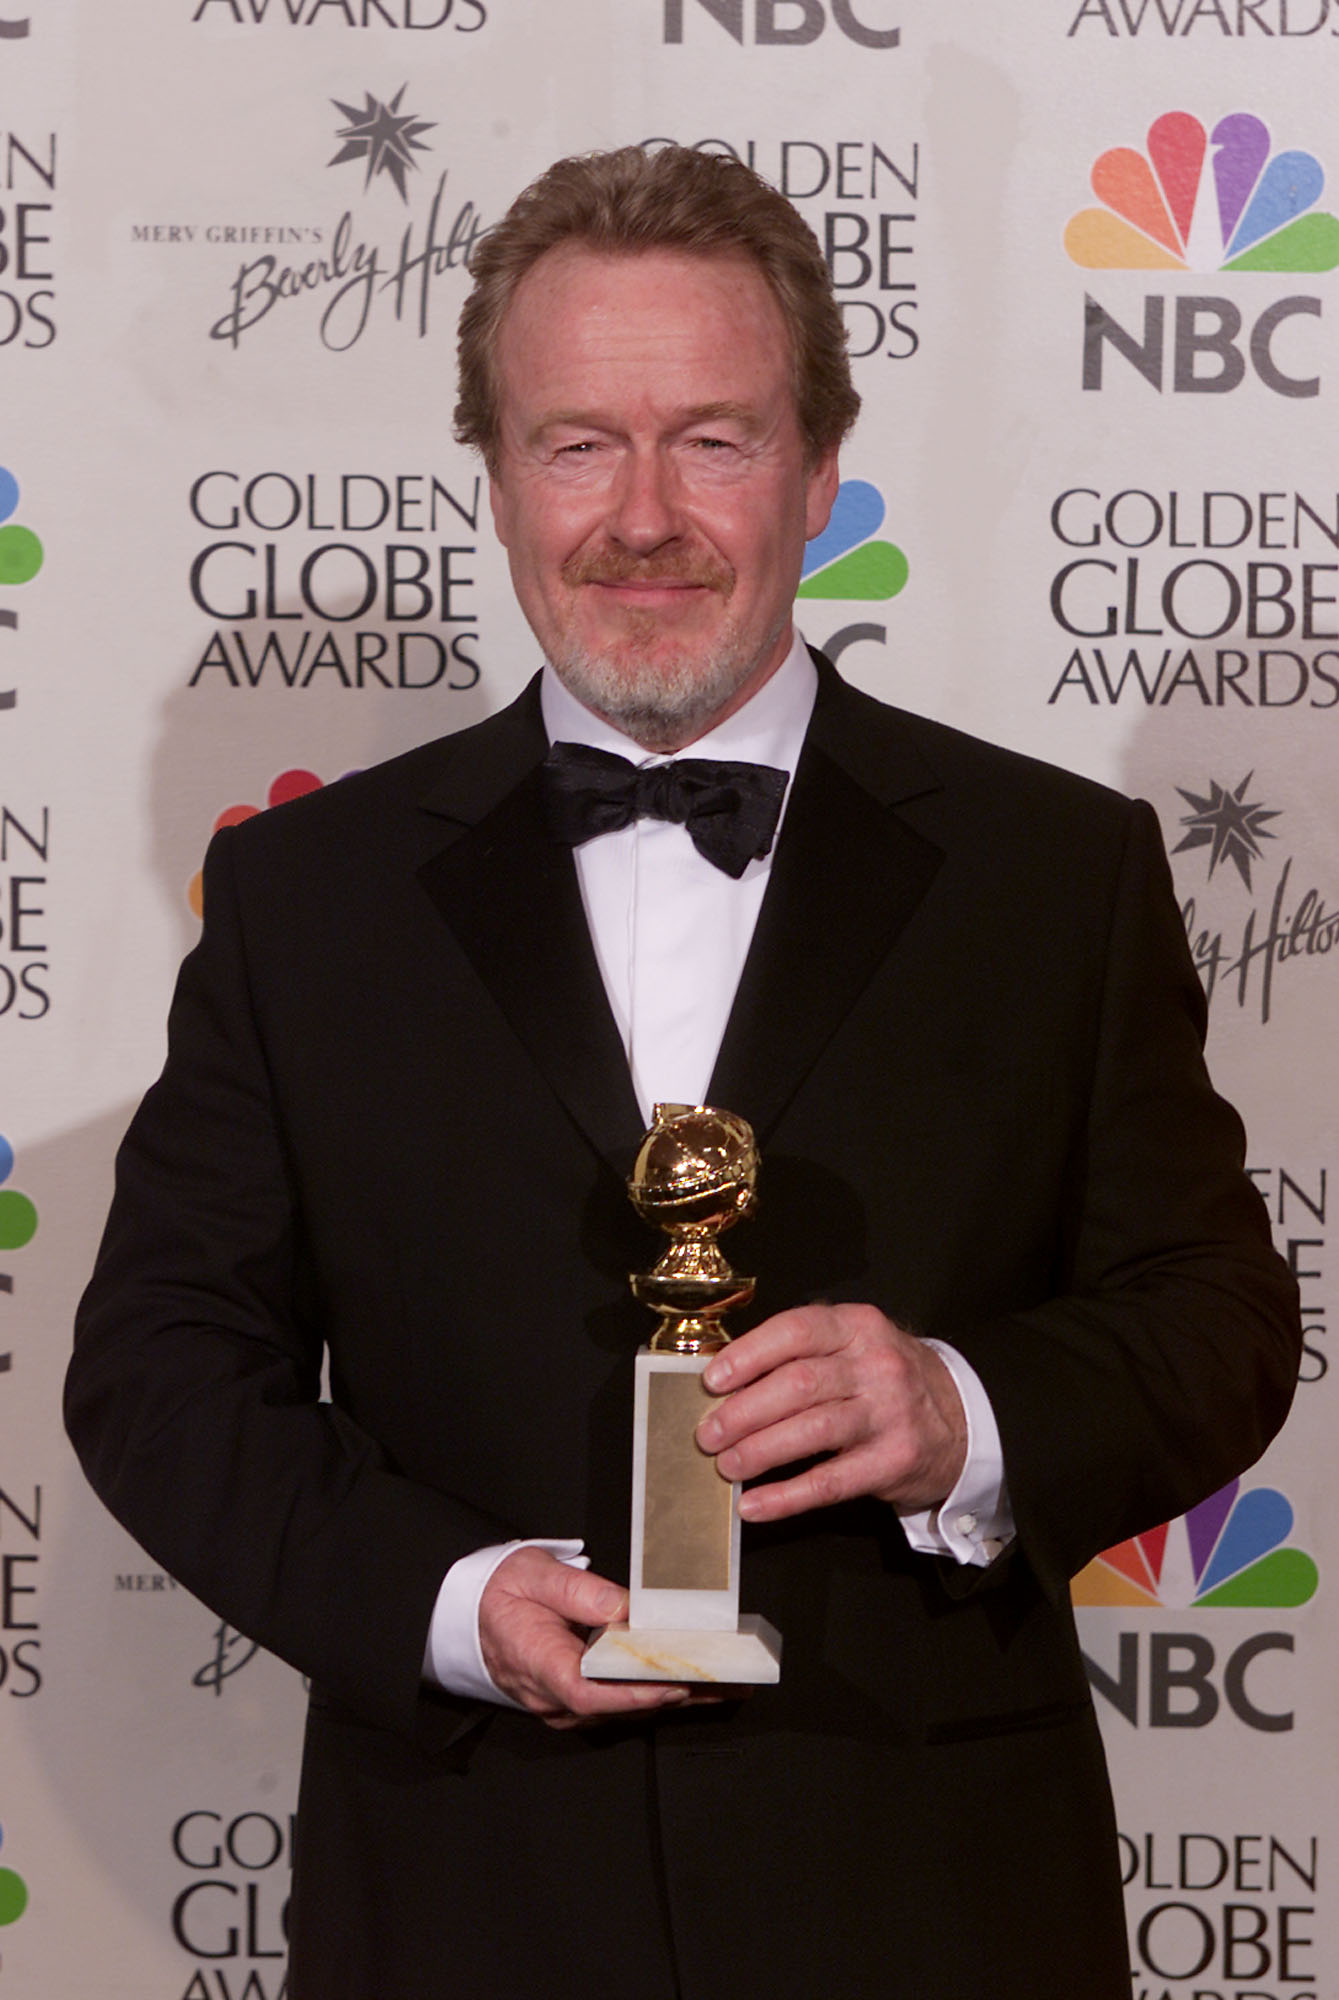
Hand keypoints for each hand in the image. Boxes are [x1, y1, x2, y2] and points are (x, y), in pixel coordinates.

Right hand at [478, 1545, 720, 1727]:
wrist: (470, 1614)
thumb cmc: (499, 1592)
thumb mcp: (532, 1574)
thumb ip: (577, 1590)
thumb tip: (623, 1607)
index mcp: (537, 1663)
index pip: (587, 1691)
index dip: (632, 1693)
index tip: (673, 1683)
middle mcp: (552, 1696)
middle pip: (619, 1706)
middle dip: (677, 1695)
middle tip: (728, 1684)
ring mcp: (564, 1704)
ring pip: (626, 1709)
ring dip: (677, 1697)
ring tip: (729, 1685)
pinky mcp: (577, 1700)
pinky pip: (621, 1702)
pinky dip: (658, 1692)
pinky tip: (695, 1683)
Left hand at [694, 1304, 967, 1523]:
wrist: (960, 1421)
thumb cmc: (885, 1382)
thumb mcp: (854, 1348)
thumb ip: (801, 1355)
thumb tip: (725, 1383)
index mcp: (857, 1327)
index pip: (796, 1331)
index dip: (748, 1355)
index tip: (712, 1381)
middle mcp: (876, 1366)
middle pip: (798, 1385)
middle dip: (744, 1411)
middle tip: (707, 1434)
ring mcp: (889, 1414)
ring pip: (812, 1431)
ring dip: (759, 1450)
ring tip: (726, 1465)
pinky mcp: (894, 1461)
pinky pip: (830, 1482)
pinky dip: (786, 1496)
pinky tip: (754, 1505)